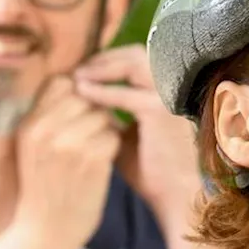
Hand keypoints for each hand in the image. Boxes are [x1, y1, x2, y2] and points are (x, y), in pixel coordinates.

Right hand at [11, 75, 121, 248]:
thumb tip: (75, 82)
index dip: (77, 92)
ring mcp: (68, 144)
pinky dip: (112, 148)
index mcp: (28, 123)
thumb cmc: (43, 187)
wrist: (45, 233)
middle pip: (85, 95)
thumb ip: (47, 116)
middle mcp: (44, 130)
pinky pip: (113, 136)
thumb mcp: (32, 148)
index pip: (61, 83)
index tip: (81, 110)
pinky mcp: (91, 160)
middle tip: (93, 132)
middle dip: (94, 110)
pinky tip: (101, 163)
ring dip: (106, 129)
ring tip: (96, 149)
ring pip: (102, 114)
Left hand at [72, 44, 201, 221]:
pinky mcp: (160, 111)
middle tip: (75, 70)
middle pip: (134, 53)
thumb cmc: (149, 170)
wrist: (173, 195)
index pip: (134, 61)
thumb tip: (78, 100)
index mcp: (164, 92)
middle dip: (102, 59)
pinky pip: (126, 92)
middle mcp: (171, 89)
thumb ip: (106, 115)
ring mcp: (168, 96)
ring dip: (101, 67)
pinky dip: (101, 91)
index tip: (79, 72)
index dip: (106, 62)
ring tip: (76, 78)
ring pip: (133, 62)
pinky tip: (81, 92)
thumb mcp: (121, 136)